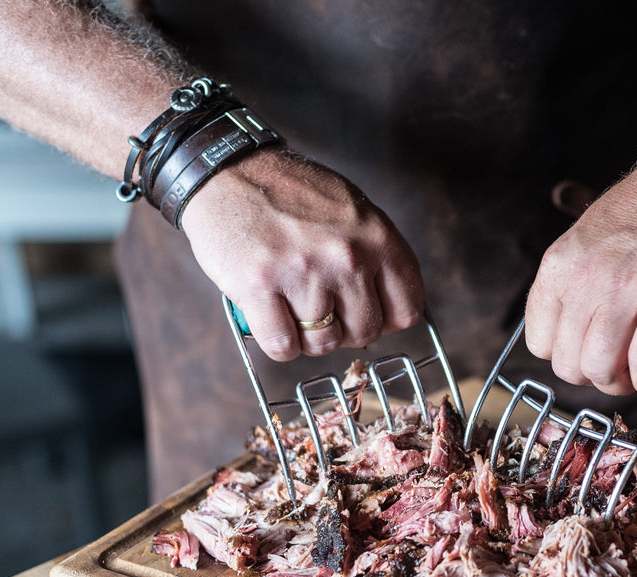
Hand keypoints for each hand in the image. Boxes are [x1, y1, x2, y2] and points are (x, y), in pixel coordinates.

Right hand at [180, 148, 423, 360]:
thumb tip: (388, 307)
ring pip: (322, 343)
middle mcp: (346, 258)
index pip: (406, 309)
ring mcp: (303, 274)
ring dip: (308, 337)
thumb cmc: (292, 192)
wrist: (229, 170)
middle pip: (364, 332)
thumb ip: (376, 255)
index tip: (367, 313)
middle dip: (344, 330)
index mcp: (377, 238)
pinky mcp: (259, 288)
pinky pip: (283, 346)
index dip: (386, 320)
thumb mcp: (354, 210)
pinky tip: (272, 318)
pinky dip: (278, 342)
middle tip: (323, 310)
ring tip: (294, 308)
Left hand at [524, 112, 636, 395]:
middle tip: (626, 360)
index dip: (570, 355)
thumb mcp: (592, 235)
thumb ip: (577, 283)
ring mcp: (626, 290)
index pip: (540, 343)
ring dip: (628, 380)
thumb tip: (577, 332)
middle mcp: (585, 279)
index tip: (594, 348)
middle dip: (599, 375)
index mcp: (560, 265)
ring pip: (602, 372)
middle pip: (569, 367)